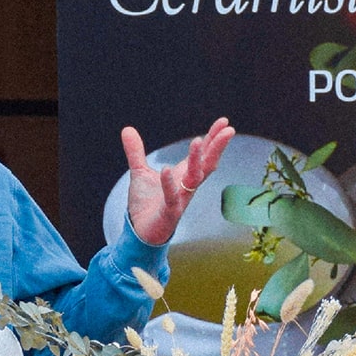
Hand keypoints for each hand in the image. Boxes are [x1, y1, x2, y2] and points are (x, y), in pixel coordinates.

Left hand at [121, 118, 233, 246]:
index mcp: (183, 175)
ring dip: (197, 160)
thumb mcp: (140, 173)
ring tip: (198, 140)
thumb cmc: (146, 205)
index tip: (224, 121)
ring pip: (193, 178)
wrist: (139, 233)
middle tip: (229, 130)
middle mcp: (186, 186)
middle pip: (207, 164)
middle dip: (217, 147)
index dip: (213, 138)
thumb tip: (127, 129)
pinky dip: (169, 184)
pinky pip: (172, 198)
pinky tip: (167, 169)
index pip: (203, 154)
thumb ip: (136, 152)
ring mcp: (180, 199)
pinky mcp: (169, 213)